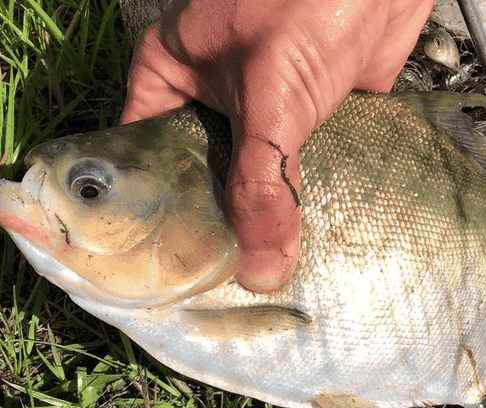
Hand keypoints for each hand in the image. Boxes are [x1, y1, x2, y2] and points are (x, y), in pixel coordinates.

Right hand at [121, 0, 432, 291]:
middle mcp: (215, 95)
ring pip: (259, 176)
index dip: (159, 211)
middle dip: (223, 224)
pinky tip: (314, 242)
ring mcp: (268, 107)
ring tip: (273, 274)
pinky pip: (306, 170)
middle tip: (232, 281)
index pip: (149, 155)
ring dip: (271, 218)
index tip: (174, 266)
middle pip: (208, 174)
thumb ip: (261, 180)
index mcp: (173, 75)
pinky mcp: (316, 117)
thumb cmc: (310, 3)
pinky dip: (312, 201)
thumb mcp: (269, 96)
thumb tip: (260, 268)